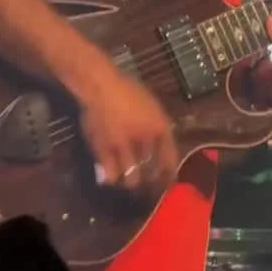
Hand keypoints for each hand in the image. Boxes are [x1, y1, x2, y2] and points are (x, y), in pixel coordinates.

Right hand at [79, 66, 178, 190]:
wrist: (101, 86)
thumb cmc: (127, 89)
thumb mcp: (151, 104)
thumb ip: (157, 125)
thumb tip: (160, 142)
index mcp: (160, 127)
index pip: (170, 157)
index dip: (170, 172)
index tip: (169, 179)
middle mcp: (145, 140)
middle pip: (152, 172)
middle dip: (152, 182)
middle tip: (148, 184)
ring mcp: (124, 147)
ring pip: (133, 178)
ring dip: (132, 182)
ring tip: (129, 183)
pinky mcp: (104, 151)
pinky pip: (111, 175)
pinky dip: (112, 179)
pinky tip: (111, 179)